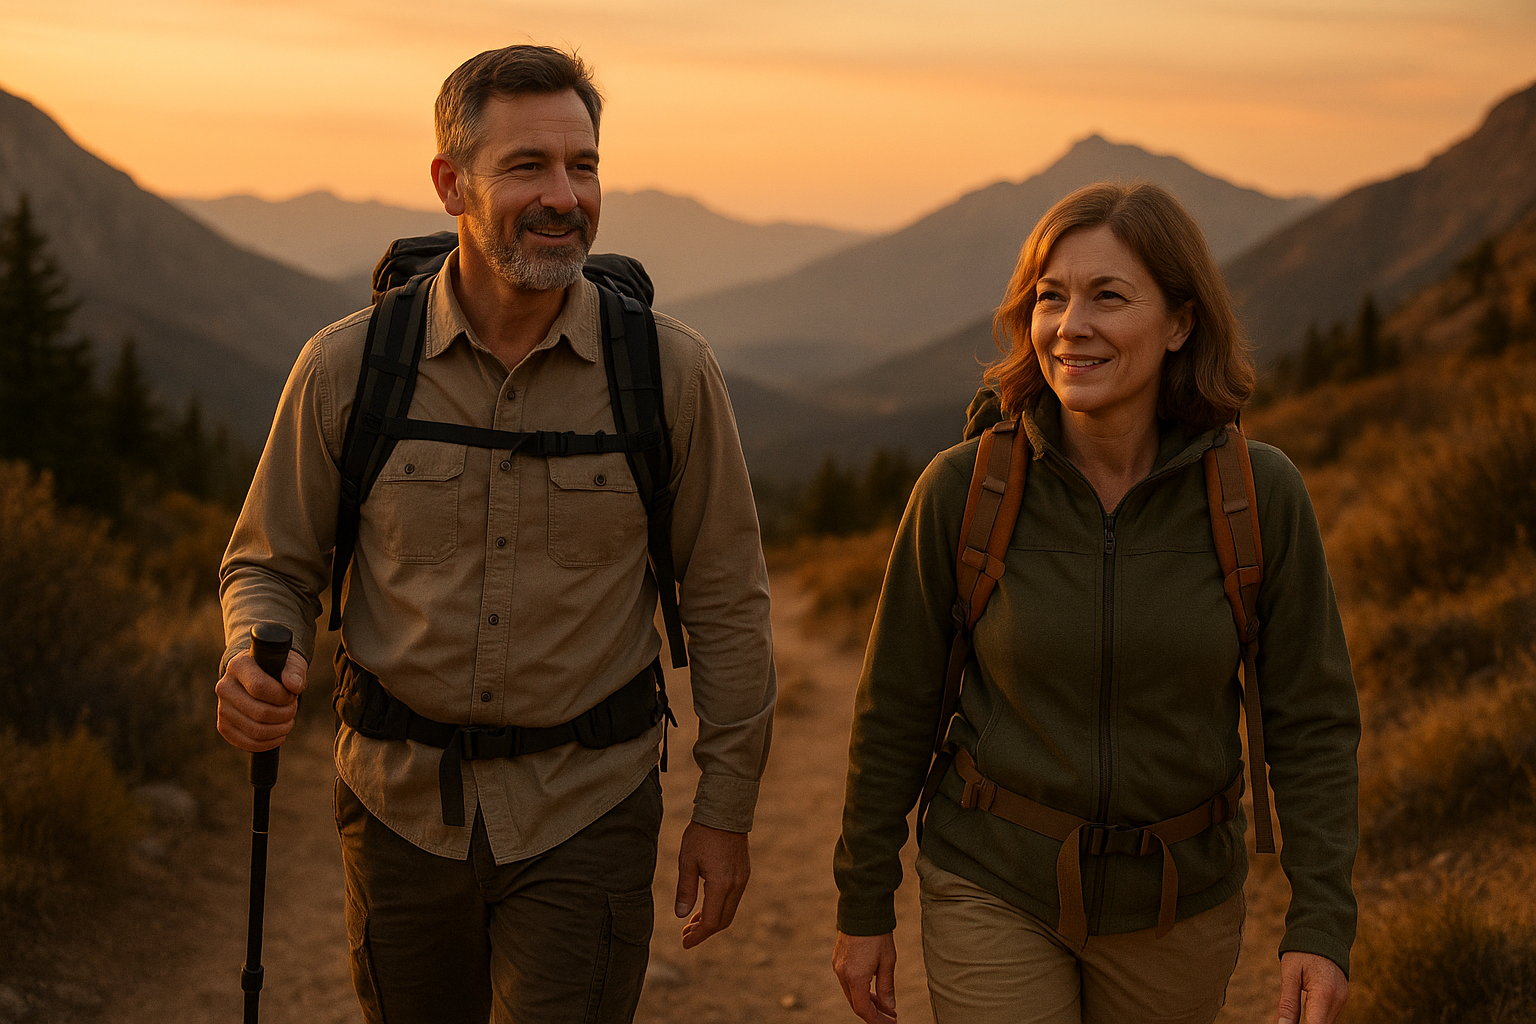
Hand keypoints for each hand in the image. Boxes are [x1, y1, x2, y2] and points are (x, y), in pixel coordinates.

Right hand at [215, 648, 307, 751]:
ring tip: (288, 719)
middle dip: (285, 714)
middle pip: (260, 713)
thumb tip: (294, 686)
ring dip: (280, 729)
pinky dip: (270, 743)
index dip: (282, 696)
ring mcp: (222, 708)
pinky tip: (280, 734)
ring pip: (256, 731)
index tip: (292, 694)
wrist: (260, 675)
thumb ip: (295, 670)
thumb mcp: (291, 661)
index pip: (260, 687)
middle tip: (292, 707)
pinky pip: (249, 744)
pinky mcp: (224, 727)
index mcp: (238, 666)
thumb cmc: (278, 668)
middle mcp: (224, 687)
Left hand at [674, 822, 749, 947]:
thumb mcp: (687, 861)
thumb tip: (680, 916)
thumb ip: (685, 890)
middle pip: (723, 921)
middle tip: (686, 936)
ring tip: (692, 923)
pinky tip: (705, 906)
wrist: (725, 811)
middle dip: (704, 932)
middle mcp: (736, 885)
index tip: (685, 943)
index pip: (712, 921)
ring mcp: (742, 879)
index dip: (698, 936)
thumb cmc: (702, 834)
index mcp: (721, 884)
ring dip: (712, 920)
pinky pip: (733, 898)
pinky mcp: (743, 873)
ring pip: (729, 910)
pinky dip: (719, 907)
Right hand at [833, 931, 897, 1022]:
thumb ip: (887, 988)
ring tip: (883, 1004)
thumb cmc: (877, 935)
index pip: (863, 1009)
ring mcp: (838, 966)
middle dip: (873, 1012)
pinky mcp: (837, 960)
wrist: (862, 910)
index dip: (877, 1020)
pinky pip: (847, 982)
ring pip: (851, 993)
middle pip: (855, 1003)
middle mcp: (842, 974)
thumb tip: (889, 1008)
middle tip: (889, 1016)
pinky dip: (859, 989)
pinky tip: (871, 989)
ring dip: (866, 1001)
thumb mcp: (888, 962)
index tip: (890, 1022)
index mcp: (856, 977)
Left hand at [1277, 951, 1348, 1023]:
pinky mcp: (1342, 998)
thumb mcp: (1289, 974)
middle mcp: (1338, 999)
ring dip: (1312, 1023)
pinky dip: (1317, 1019)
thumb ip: (1287, 1003)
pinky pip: (1329, 1016)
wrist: (1322, 934)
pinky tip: (1305, 1015)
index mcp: (1325, 992)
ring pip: (1326, 1023)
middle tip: (1286, 1021)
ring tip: (1291, 1019)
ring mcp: (1343, 999)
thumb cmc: (1302, 952)